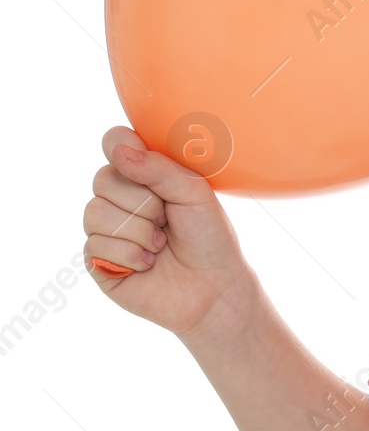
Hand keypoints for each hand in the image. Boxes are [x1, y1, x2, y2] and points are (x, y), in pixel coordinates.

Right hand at [83, 127, 257, 341]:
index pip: (114, 143)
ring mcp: (106, 229)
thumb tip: (120, 149)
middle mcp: (120, 198)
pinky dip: (130, 254)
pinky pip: (95, 244)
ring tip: (161, 243)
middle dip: (142, 201)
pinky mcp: (97, 260)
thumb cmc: (209, 236)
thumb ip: (159, 169)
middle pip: (103, 178)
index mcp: (145, 175)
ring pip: (95, 212)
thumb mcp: (194, 194)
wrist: (213, 287)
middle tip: (167, 218)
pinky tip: (148, 263)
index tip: (136, 160)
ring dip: (138, 231)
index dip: (118, 147)